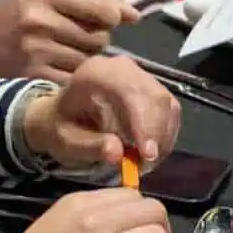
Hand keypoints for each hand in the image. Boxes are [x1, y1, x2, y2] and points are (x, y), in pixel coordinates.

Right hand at [0, 0, 135, 83]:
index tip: (104, 18)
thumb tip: (134, 16)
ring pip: (90, 61)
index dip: (111, 16)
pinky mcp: (35, 78)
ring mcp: (36, 53)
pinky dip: (75, 77)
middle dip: (97, 38)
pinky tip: (61, 69)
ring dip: (87, 59)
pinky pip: (76, 80)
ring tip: (66, 52)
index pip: (103, 8)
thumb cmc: (19, 14)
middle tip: (77, 36)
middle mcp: (39, 21)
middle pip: (100, 37)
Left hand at [24, 55, 182, 169]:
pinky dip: (165, 134)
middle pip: (154, 96)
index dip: (143, 122)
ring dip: (162, 137)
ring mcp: (139, 74)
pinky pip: (169, 109)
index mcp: (94, 73)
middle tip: (146, 166)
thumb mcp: (66, 141)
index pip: (128, 91)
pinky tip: (151, 151)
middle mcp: (120, 66)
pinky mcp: (152, 87)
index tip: (147, 155)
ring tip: (145, 162)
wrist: (62, 115)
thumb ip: (90, 146)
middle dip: (156, 134)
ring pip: (166, 103)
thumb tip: (117, 153)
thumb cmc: (62, 126)